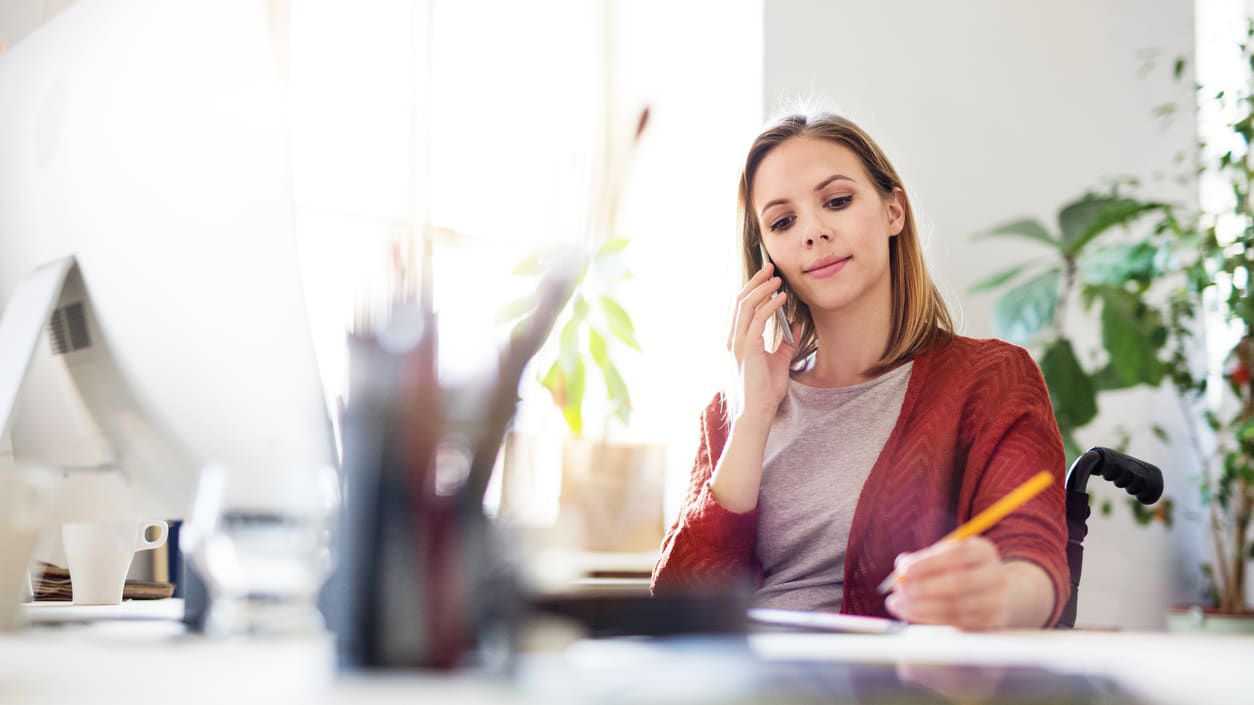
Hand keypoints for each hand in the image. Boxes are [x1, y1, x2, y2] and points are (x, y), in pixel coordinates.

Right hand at [725, 263, 800, 421]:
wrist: (758, 413)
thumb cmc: (765, 392)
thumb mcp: (780, 362)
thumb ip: (786, 343)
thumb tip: (797, 327)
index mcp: (737, 342)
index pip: (740, 308)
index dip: (752, 289)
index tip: (767, 277)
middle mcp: (733, 340)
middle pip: (740, 301)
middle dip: (756, 282)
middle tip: (770, 268)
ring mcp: (738, 344)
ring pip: (746, 305)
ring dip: (762, 289)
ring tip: (777, 279)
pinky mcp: (748, 349)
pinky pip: (757, 319)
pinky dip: (769, 305)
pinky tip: (781, 298)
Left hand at [883, 537, 1009, 630]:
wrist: (993, 592)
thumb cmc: (959, 569)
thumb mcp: (944, 556)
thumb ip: (922, 559)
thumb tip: (900, 569)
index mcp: (983, 551)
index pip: (956, 554)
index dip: (928, 563)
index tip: (903, 570)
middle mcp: (994, 575)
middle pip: (958, 583)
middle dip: (923, 588)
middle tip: (899, 590)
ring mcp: (995, 602)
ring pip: (954, 607)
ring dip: (920, 607)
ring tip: (897, 604)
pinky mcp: (988, 624)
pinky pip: (955, 623)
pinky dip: (928, 618)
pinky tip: (910, 613)